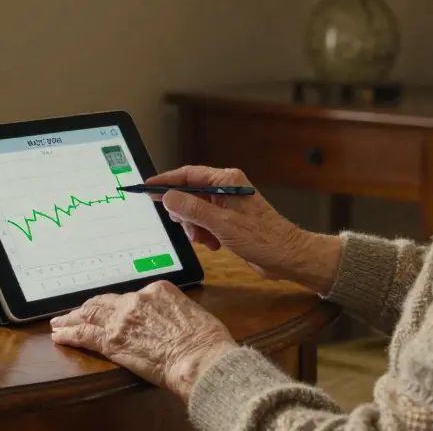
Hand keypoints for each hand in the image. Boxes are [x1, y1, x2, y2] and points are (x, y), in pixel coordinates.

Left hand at [49, 280, 237, 398]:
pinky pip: (85, 334)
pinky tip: (61, 337)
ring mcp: (122, 318)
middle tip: (73, 313)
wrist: (200, 358)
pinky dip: (70, 334)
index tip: (109, 309)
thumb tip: (166, 321)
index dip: (115, 304)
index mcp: (159, 289)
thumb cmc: (206, 341)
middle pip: (105, 302)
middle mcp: (137, 299)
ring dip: (72, 319)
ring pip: (90, 315)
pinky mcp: (113, 340)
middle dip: (87, 308)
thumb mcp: (192, 313)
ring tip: (59, 324)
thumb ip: (172, 312)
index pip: (129, 296)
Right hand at [147, 165, 340, 293]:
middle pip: (189, 194)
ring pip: (195, 211)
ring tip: (206, 239)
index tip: (146, 188)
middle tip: (186, 226)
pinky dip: (204, 234)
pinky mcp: (229, 220)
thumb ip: (193, 209)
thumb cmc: (263, 238)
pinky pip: (205, 222)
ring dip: (195, 227)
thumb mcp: (222, 223)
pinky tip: (214, 244)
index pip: (188, 175)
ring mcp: (228, 204)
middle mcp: (226, 188)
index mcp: (226, 180)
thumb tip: (169, 197)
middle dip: (184, 213)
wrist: (286, 256)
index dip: (165, 181)